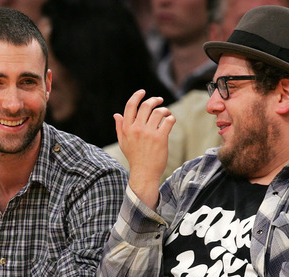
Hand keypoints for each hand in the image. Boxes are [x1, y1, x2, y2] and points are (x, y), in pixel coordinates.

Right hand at [114, 89, 175, 207]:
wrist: (144, 173)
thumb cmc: (134, 158)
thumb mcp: (123, 142)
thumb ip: (120, 127)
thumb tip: (116, 115)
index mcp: (127, 128)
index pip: (130, 106)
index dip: (137, 96)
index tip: (143, 92)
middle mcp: (137, 129)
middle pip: (146, 106)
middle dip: (154, 100)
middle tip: (159, 100)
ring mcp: (149, 133)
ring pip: (158, 112)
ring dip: (164, 110)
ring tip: (166, 113)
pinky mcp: (160, 138)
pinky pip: (168, 121)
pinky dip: (171, 118)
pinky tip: (171, 121)